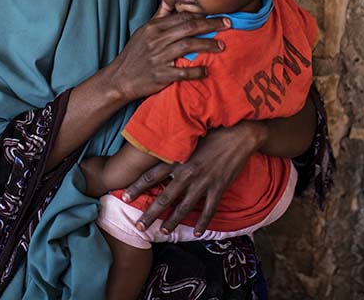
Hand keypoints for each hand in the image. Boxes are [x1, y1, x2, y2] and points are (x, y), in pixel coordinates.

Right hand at [109, 3, 229, 102]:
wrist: (120, 78)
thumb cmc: (134, 54)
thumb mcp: (143, 32)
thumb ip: (159, 17)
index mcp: (154, 28)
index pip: (182, 16)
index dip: (202, 14)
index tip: (218, 14)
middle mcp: (157, 40)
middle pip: (189, 27)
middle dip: (211, 24)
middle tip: (228, 24)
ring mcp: (159, 57)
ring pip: (188, 45)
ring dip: (208, 44)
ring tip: (222, 46)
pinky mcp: (161, 75)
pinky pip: (183, 72)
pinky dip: (196, 71)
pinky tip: (206, 70)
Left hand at [123, 121, 265, 234]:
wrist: (239, 134)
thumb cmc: (213, 131)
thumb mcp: (189, 136)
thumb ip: (174, 145)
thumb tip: (158, 147)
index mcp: (178, 159)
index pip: (151, 175)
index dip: (137, 187)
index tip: (124, 197)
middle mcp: (188, 173)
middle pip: (164, 197)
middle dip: (150, 213)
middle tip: (139, 226)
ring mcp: (203, 183)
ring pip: (184, 207)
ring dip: (172, 221)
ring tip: (163, 232)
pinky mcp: (218, 188)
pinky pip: (209, 210)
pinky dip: (203, 222)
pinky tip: (198, 233)